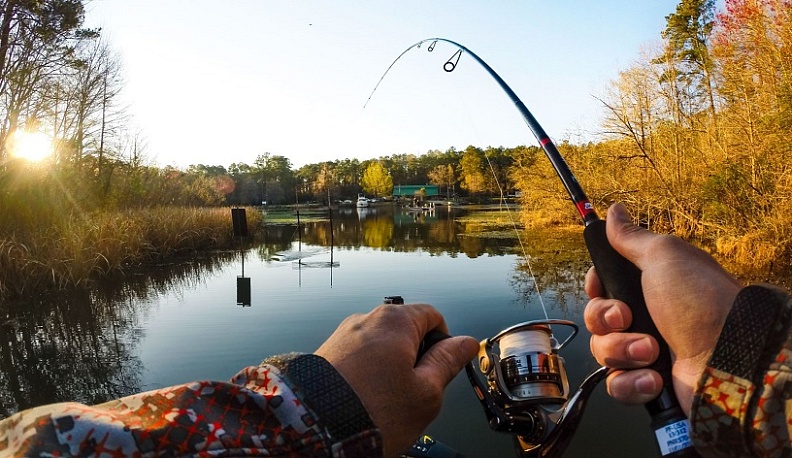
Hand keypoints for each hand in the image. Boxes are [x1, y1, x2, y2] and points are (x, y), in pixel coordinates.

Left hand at [315, 303, 478, 456]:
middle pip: (405, 330)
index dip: (444, 341)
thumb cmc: (375, 413)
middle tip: (415, 392)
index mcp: (395, 320)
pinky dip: (368, 374)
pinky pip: (358, 357)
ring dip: (391, 368)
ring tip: (386, 402)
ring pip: (381, 346)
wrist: (314, 431)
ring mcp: (342, 335)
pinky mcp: (326, 353)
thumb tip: (466, 343)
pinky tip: (365, 400)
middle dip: (415, 358)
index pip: (432, 315)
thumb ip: (448, 362)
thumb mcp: (426, 392)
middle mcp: (366, 319)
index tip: (443, 368)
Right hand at [584, 203, 741, 415]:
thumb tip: (614, 210)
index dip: (595, 288)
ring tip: (652, 351)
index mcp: (647, 287)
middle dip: (606, 319)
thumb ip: (632, 237)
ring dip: (622, 351)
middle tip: (627, 318)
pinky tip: (653, 378)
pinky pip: (616, 384)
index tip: (600, 287)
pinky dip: (631, 382)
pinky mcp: (647, 383)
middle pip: (596, 318)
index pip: (600, 286)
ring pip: (602, 351)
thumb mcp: (665, 256)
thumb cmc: (700, 301)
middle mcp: (645, 317)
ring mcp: (645, 352)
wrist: (730, 359)